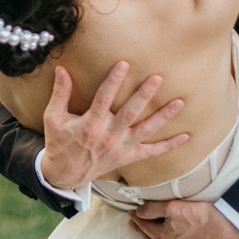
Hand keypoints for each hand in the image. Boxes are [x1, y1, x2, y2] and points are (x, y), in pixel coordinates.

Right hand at [39, 61, 188, 190]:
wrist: (65, 174)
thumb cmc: (59, 142)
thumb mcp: (53, 117)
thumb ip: (60, 93)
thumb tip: (61, 69)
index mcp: (90, 125)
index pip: (103, 98)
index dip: (113, 81)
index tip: (124, 64)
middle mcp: (108, 136)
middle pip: (130, 113)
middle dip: (144, 95)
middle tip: (158, 78)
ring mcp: (120, 148)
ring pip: (146, 131)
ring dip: (163, 117)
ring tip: (179, 102)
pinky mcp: (128, 157)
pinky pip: (151, 152)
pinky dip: (168, 146)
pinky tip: (186, 136)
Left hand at [129, 199, 238, 238]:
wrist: (230, 227)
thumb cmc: (204, 215)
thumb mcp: (174, 206)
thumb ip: (153, 209)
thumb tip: (139, 211)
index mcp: (163, 238)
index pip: (144, 225)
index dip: (137, 217)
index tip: (132, 211)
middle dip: (141, 229)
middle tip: (137, 221)